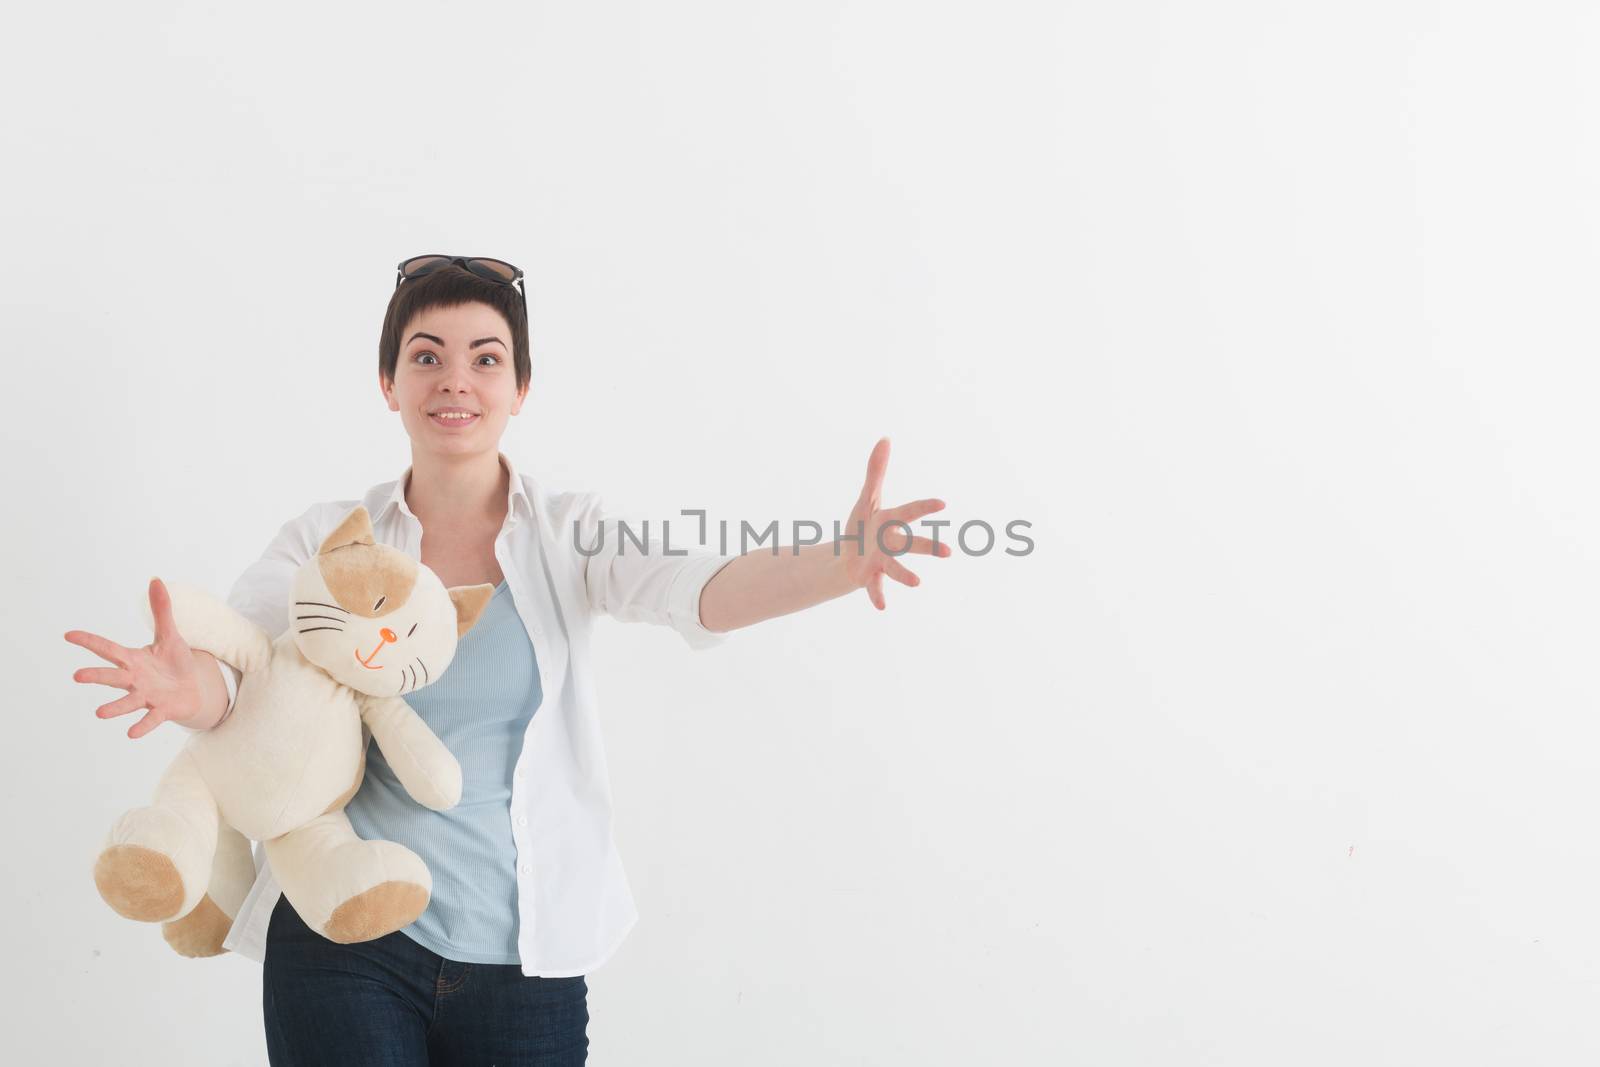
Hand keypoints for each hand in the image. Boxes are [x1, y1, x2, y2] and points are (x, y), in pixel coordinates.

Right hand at [65, 577, 202, 738]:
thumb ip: (161, 610)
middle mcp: (135, 679)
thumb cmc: (176, 662)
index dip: (90, 641)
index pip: (108, 648)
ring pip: (128, 701)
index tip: (69, 635)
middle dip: (96, 676)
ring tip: (99, 713)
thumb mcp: (170, 634)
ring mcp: (148, 696)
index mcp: (134, 660)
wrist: (194, 688)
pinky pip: (152, 719)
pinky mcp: (163, 710)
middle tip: (77, 675)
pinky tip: (131, 733)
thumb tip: (156, 580)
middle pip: (113, 676)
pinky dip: (143, 726)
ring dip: (115, 707)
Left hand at [840, 437, 951, 609]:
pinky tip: (882, 607)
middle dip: (929, 547)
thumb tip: (885, 438)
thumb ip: (876, 470)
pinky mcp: (869, 578)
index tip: (942, 504)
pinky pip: (875, 588)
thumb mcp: (867, 497)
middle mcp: (890, 543)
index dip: (924, 507)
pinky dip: (878, 596)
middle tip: (949, 553)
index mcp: (890, 521)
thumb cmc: (862, 526)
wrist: (846, 557)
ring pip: (896, 568)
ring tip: (918, 583)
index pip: (909, 512)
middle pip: (911, 543)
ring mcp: (881, 562)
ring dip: (906, 575)